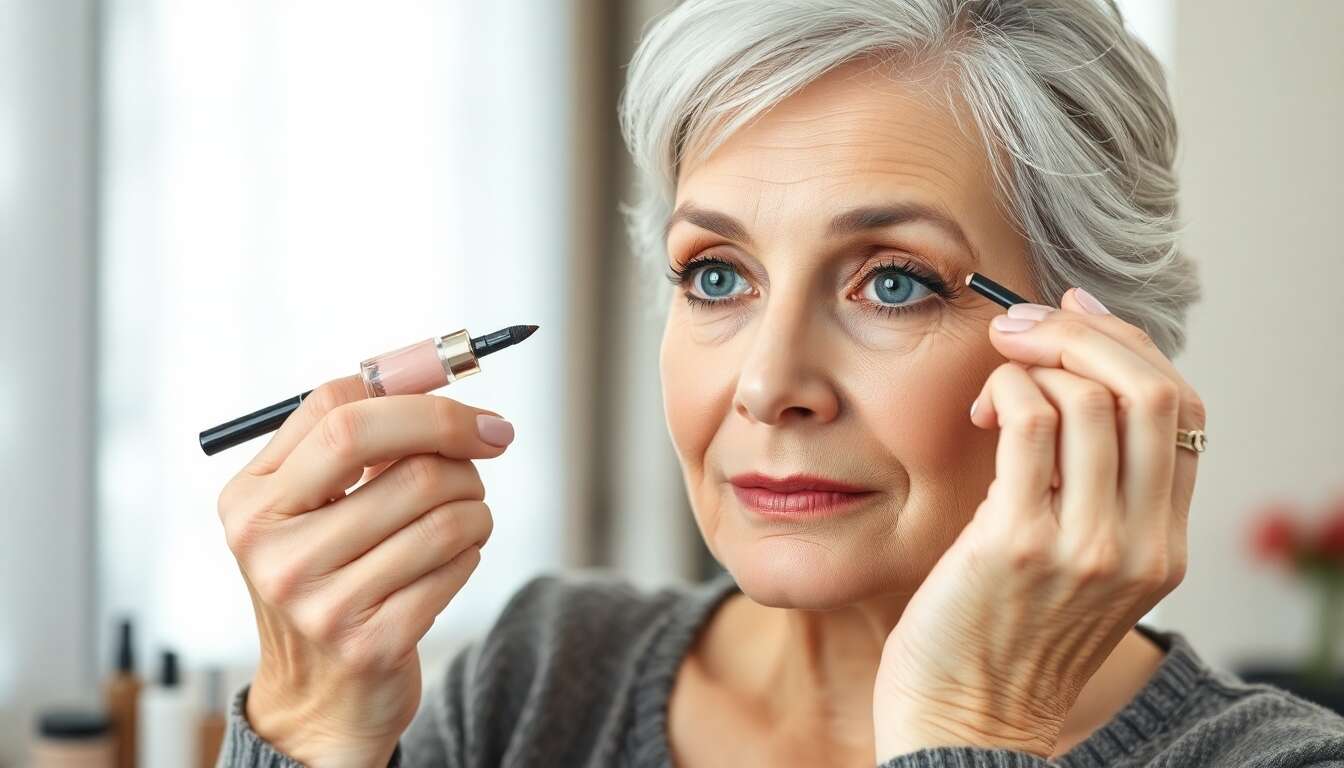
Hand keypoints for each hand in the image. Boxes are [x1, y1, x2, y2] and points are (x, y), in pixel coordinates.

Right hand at [216, 374, 513, 766]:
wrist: (318, 699)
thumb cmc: (327, 578)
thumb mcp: (312, 507)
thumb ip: (355, 439)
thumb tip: (444, 386)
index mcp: (251, 502)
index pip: (341, 410)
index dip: (422, 400)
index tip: (472, 413)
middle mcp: (275, 551)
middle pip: (408, 463)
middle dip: (462, 451)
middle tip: (488, 453)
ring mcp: (321, 603)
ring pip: (446, 514)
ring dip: (474, 506)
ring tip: (461, 518)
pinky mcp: (371, 643)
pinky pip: (457, 564)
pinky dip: (470, 552)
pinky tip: (448, 564)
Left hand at [872, 288, 1205, 760]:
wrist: (964, 723)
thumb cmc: (1001, 635)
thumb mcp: (1075, 566)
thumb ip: (1089, 492)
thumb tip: (1069, 383)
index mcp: (1163, 544)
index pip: (1182, 412)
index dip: (1130, 347)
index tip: (1074, 315)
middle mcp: (1141, 543)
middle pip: (1152, 389)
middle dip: (1084, 332)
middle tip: (1021, 322)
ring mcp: (1087, 544)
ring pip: (1093, 395)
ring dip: (1034, 360)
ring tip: (992, 382)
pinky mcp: (1020, 541)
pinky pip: (1029, 420)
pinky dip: (1003, 390)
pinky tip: (978, 412)